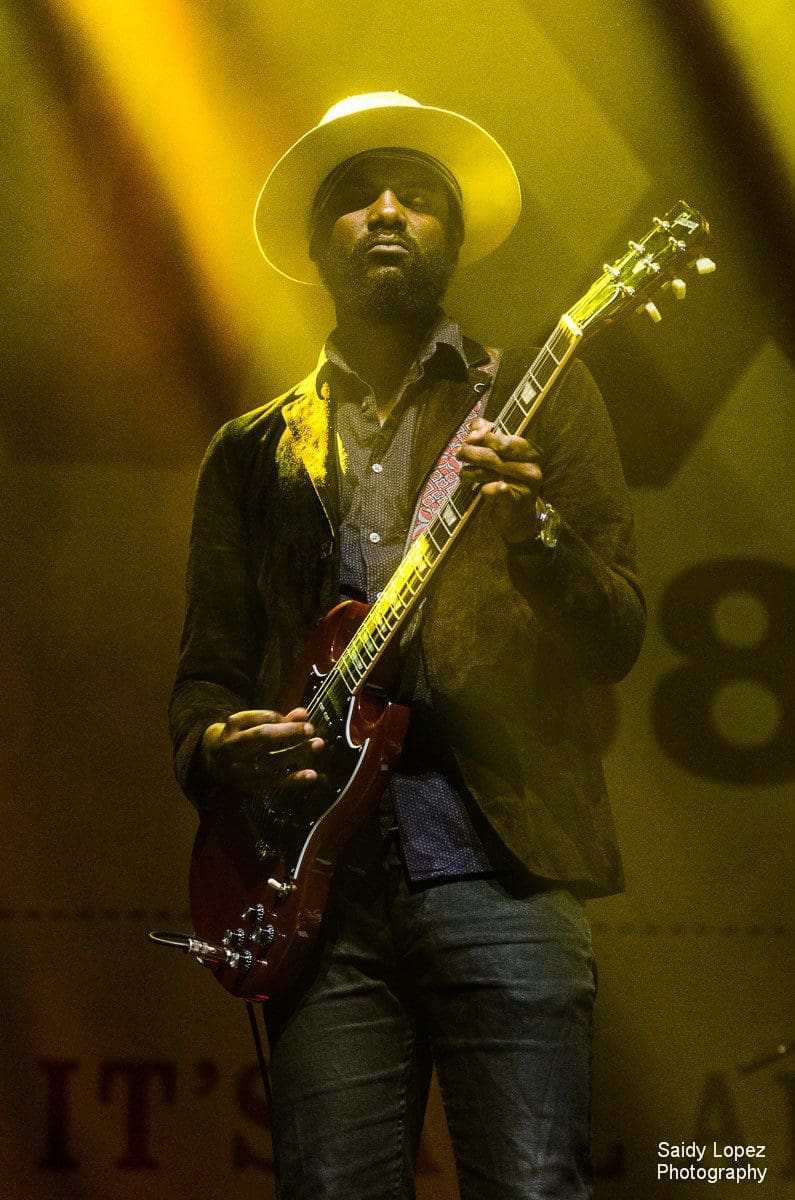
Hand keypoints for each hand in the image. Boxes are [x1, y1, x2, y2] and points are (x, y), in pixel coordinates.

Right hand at [200, 708, 323, 791]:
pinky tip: (312, 775)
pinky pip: (275, 782)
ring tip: (317, 745)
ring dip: (297, 753)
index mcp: (234, 725)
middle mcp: (234, 746)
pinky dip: (294, 779)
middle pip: (263, 737)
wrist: (213, 760)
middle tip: (310, 728)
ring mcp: (240, 767)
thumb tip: (303, 713)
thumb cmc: (240, 736)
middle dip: (289, 732)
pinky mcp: (249, 784)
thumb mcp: (251, 723)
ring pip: (271, 760)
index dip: (283, 719)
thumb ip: (278, 718)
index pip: (261, 718)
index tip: (300, 719)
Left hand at [457, 418, 542, 542]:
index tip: (469, 438)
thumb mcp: (500, 454)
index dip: (484, 435)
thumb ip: (487, 434)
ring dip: (469, 472)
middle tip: (460, 454)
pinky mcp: (518, 502)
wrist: (517, 516)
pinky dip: (487, 489)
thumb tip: (474, 431)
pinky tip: (483, 490)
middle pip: (495, 454)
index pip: (505, 438)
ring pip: (490, 471)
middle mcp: (532, 466)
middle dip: (472, 452)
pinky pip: (498, 490)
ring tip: (463, 474)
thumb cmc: (505, 479)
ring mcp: (527, 485)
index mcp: (530, 450)